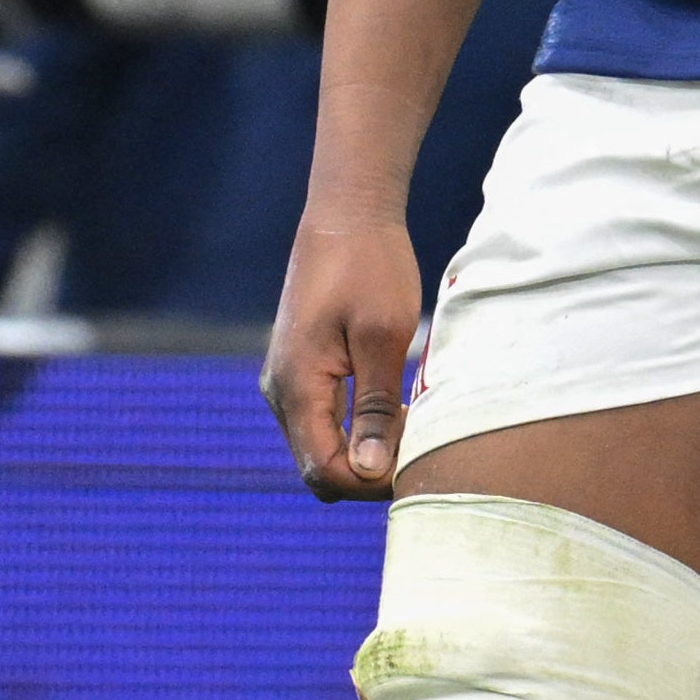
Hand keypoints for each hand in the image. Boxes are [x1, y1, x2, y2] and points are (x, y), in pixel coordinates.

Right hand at [265, 208, 422, 496]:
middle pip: (319, 468)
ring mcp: (286, 384)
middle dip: (368, 473)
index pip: (325, 471)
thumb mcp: (384, 338)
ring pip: (321, 448)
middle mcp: (280, 393)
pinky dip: (357, 430)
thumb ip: (375, 408)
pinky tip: (395, 409)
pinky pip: (324, 422)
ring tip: (412, 425)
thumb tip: (368, 471)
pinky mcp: (300, 373)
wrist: (347, 215)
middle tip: (419, 447)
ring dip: (365, 451)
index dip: (371, 483)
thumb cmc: (371, 268)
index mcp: (296, 387)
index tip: (417, 463)